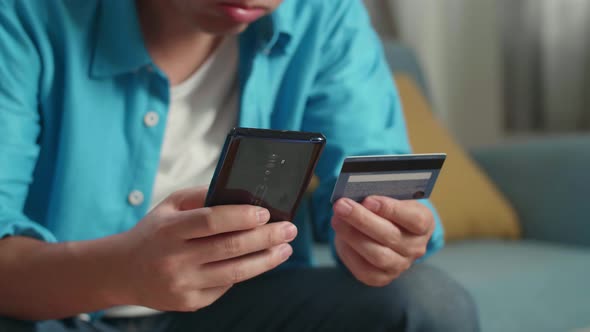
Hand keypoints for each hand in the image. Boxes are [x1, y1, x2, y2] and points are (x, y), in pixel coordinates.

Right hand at [112, 187, 296, 310]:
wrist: (121, 272)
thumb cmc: (153, 233)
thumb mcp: (169, 206)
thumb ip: (201, 196)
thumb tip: (241, 193)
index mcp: (169, 230)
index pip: (210, 221)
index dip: (240, 217)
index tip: (266, 213)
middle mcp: (174, 259)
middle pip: (229, 247)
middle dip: (265, 237)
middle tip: (289, 229)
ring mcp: (182, 284)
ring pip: (235, 272)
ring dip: (266, 260)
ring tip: (285, 248)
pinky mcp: (189, 302)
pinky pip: (225, 286)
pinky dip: (244, 272)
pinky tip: (257, 261)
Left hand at [331, 196, 433, 286]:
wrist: (383, 229)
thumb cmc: (386, 208)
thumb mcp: (388, 197)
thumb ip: (378, 196)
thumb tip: (356, 197)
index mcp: (424, 223)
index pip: (415, 220)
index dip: (392, 210)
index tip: (369, 200)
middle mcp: (416, 247)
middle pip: (391, 236)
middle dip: (362, 220)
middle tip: (342, 206)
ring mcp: (401, 265)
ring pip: (377, 255)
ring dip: (353, 236)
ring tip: (336, 219)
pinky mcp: (382, 278)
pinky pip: (364, 269)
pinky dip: (349, 251)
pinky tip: (339, 235)